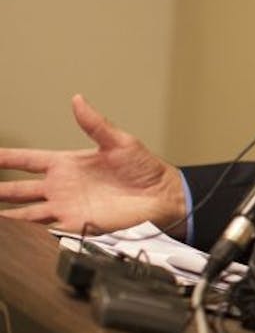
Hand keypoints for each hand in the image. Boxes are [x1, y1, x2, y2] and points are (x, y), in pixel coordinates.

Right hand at [0, 94, 187, 234]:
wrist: (162, 197)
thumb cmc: (145, 170)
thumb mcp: (119, 142)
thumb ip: (95, 124)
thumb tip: (78, 99)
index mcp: (67, 164)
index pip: (27, 160)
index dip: (5, 158)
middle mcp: (61, 187)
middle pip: (17, 189)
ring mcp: (65, 207)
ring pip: (24, 213)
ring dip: (6, 215)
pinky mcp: (74, 226)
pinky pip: (43, 230)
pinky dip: (26, 232)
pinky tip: (13, 233)